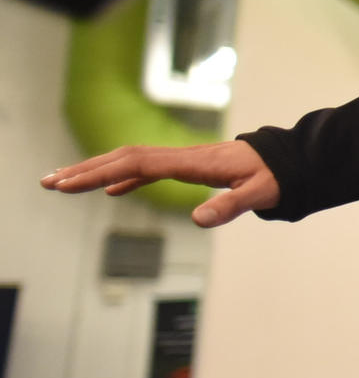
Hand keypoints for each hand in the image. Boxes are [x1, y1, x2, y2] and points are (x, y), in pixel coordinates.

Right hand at [40, 140, 278, 227]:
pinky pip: (150, 169)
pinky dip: (126, 176)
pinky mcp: (191, 167)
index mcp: (193, 162)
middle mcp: (183, 156)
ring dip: (99, 170)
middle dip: (85, 169)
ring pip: (132, 160)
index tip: (69, 182)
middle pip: (124, 157)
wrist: (293, 160)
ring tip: (65, 183)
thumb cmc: (278, 176)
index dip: (100, 172)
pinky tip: (112, 189)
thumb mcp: (259, 194)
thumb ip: (230, 206)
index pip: (136, 163)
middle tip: (47, 182)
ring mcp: (185, 160)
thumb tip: (198, 220)